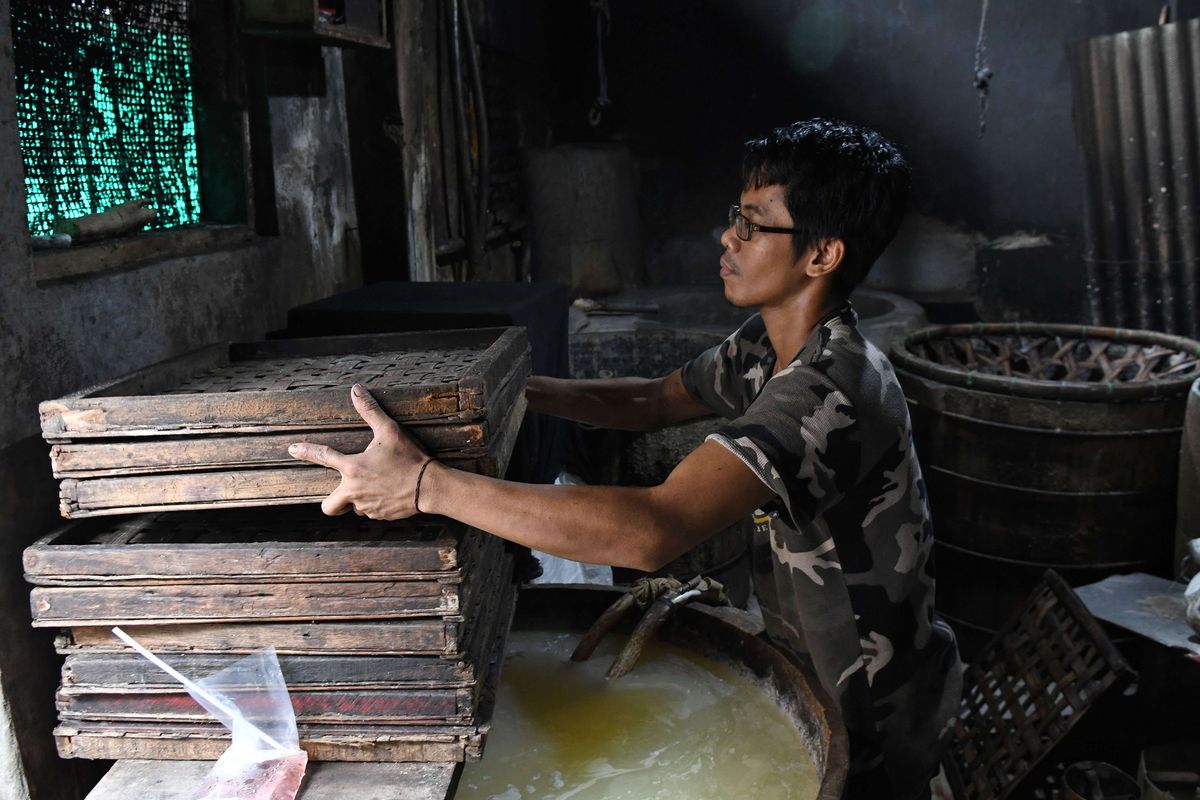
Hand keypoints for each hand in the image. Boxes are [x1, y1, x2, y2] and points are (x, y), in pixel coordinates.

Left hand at [288, 383, 431, 518]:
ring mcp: (367, 507)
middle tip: (344, 490)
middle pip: (329, 506)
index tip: (291, 450)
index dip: (305, 452)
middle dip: (332, 502)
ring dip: (359, 499)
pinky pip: (371, 511)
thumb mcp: (390, 431)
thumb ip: (370, 411)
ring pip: (354, 506)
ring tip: (377, 485)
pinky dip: (375, 503)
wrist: (430, 487)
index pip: (323, 457)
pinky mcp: (380, 515)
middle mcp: (354, 491)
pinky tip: (389, 493)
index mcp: (353, 468)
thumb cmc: (410, 458)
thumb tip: (356, 390)